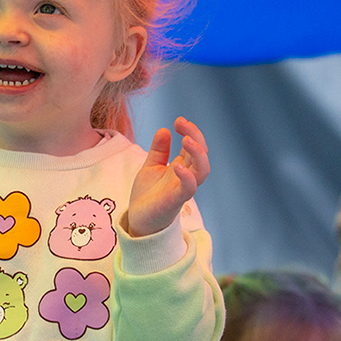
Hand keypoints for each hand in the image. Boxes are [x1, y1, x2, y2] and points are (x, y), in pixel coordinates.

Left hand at [127, 117, 209, 236]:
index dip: (190, 131)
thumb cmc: (147, 195)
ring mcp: (182, 188)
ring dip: (198, 153)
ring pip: (202, 170)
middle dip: (195, 136)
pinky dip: (187, 177)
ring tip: (186, 139)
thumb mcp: (151, 167)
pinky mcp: (175, 201)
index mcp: (181, 166)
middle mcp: (186, 176)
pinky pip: (188, 189)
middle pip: (201, 154)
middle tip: (182, 124)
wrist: (138, 220)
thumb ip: (159, 151)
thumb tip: (164, 130)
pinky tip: (178, 166)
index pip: (194, 145)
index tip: (178, 120)